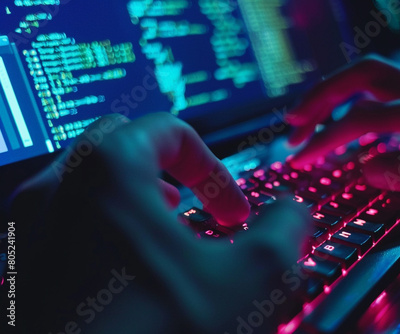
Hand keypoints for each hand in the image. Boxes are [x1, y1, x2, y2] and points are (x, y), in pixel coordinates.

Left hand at [12, 113, 309, 332]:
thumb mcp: (248, 282)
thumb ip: (285, 231)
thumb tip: (293, 214)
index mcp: (108, 170)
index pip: (171, 131)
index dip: (214, 169)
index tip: (234, 212)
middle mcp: (60, 189)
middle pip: (123, 143)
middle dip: (167, 170)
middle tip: (191, 206)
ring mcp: (34, 228)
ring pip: (89, 182)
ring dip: (134, 198)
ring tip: (163, 237)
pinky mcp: (26, 267)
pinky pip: (67, 223)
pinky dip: (105, 230)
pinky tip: (128, 272)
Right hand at [287, 55, 399, 214]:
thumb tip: (369, 168)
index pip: (363, 117)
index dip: (326, 137)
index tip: (300, 160)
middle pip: (364, 74)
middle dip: (321, 97)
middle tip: (292, 124)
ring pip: (378, 76)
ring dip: (340, 94)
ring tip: (312, 119)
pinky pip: (396, 89)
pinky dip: (366, 99)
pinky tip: (361, 118)